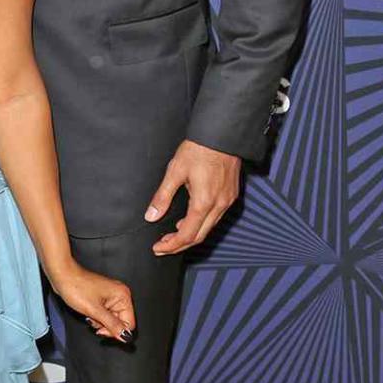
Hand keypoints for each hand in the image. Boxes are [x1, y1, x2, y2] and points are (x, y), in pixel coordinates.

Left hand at [48, 260, 135, 341]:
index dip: (116, 331)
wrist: (62, 276)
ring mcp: (111, 296)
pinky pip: (104, 314)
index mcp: (122, 296)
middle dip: (105, 325)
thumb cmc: (75, 287)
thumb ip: (112, 325)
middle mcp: (119, 295)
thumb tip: (125, 336)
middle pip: (120, 322)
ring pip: (111, 320)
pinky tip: (88, 312)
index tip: (102, 331)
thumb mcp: (94, 310)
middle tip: (93, 319)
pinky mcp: (103, 298)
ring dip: (99, 321)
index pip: (129, 323)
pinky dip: (96, 317)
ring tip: (89, 313)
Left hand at [145, 138, 241, 254]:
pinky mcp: (231, 195)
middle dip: (179, 244)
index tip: (158, 248)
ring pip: (209, 228)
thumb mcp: (175, 171)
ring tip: (172, 234)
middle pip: (199, 236)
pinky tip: (190, 219)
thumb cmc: (198, 149)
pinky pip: (216, 217)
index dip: (171, 246)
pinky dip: (202, 223)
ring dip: (191, 234)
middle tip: (163, 245)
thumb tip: (151, 216)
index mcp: (203, 202)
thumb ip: (162, 197)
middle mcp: (219, 205)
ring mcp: (227, 201)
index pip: (187, 235)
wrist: (221, 134)